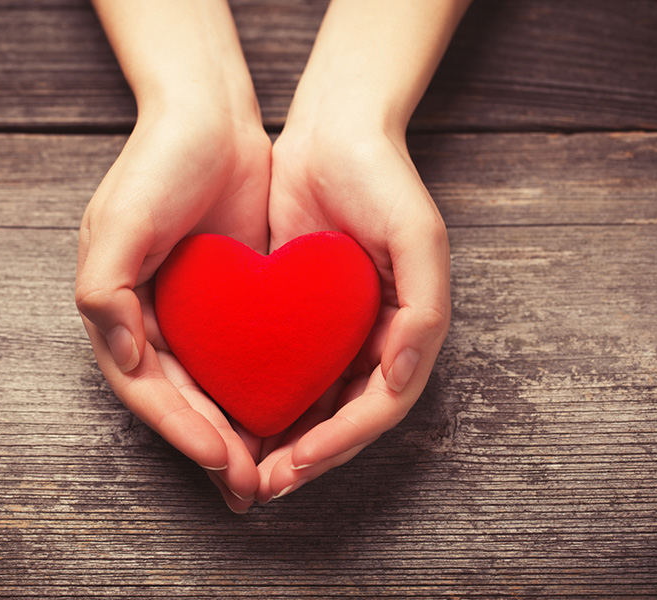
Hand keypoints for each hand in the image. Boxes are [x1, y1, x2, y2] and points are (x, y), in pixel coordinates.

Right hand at [75, 108, 270, 511]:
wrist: (211, 118)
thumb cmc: (158, 164)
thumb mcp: (120, 222)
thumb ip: (105, 291)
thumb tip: (123, 358)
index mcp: (117, 311)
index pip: (147, 389)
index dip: (180, 428)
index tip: (221, 459)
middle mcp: (151, 322)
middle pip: (180, 402)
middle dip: (212, 448)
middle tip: (250, 489)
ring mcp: (193, 317)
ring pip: (213, 392)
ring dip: (237, 436)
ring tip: (269, 475)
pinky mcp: (232, 305)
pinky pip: (244, 361)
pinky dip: (259, 395)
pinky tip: (287, 421)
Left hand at [248, 0, 466, 502]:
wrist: (334, 132)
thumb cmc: (383, 180)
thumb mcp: (418, 236)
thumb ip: (424, 312)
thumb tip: (397, 381)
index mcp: (408, 331)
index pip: (376, 409)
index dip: (336, 445)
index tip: (291, 469)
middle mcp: (374, 339)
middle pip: (342, 419)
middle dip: (305, 458)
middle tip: (260, 486)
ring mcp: (337, 330)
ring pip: (311, 404)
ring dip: (282, 441)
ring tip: (244, 469)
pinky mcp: (300, 314)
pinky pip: (283, 369)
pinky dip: (264, 399)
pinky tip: (232, 415)